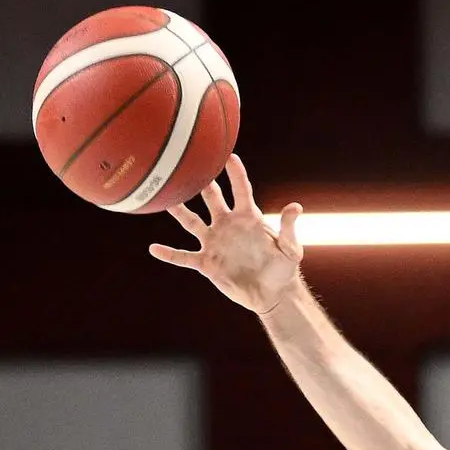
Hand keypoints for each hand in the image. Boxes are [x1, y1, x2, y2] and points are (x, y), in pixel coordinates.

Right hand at [145, 157, 302, 312]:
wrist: (272, 294)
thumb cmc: (283, 269)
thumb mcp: (290, 249)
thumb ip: (288, 228)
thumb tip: (295, 207)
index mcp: (248, 217)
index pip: (241, 189)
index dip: (235, 173)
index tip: (228, 155)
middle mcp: (227, 225)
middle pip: (211, 199)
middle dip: (201, 183)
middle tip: (188, 164)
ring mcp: (215, 242)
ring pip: (191, 222)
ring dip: (178, 211)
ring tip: (162, 197)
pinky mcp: (207, 263)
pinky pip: (184, 257)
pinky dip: (169, 254)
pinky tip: (154, 249)